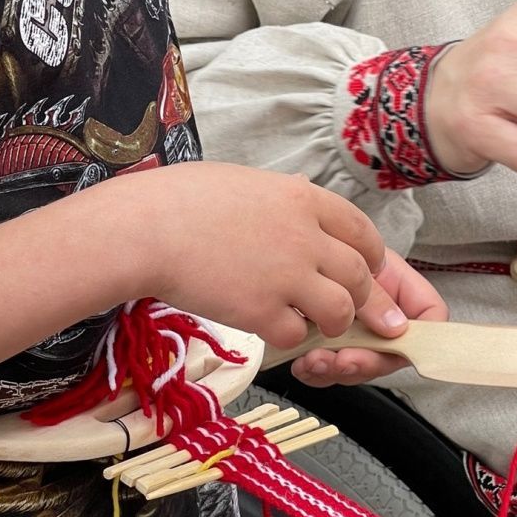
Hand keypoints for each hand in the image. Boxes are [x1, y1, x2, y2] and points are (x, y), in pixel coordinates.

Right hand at [120, 162, 386, 350]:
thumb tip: (301, 193)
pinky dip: (290, 335)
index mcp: (302, 198)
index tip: (368, 269)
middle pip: (360, 274)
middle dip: (361, 296)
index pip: (362, 230)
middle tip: (347, 306)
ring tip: (315, 322)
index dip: (370, 255)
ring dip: (333, 321)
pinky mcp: (261, 311)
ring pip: (340, 310)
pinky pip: (298, 334)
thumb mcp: (246, 181)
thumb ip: (283, 196)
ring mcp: (285, 275)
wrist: (146, 227)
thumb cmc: (182, 198)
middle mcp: (304, 236)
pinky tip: (270, 325)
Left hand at [290, 248, 446, 387]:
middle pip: (392, 353)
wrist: (283, 242)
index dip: (427, 338)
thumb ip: (376, 296)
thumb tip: (399, 331)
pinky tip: (303, 362)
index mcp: (398, 287)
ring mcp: (353, 331)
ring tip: (314, 360)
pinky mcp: (325, 343)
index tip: (402, 352)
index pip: (432, 315)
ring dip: (337, 369)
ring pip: (358, 364)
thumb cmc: (319, 241)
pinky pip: (329, 367)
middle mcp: (380, 314)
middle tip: (342, 361)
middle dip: (366, 361)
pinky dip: (316, 370)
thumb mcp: (353, 263)